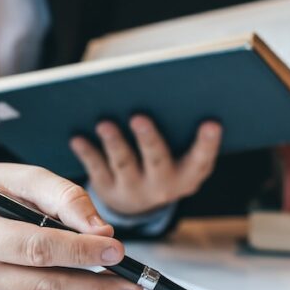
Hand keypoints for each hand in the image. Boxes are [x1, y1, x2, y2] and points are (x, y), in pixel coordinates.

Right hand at [0, 163, 142, 289]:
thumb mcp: (25, 177)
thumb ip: (65, 197)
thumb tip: (101, 230)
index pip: (37, 247)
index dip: (80, 251)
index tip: (116, 249)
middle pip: (45, 285)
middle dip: (95, 283)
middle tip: (131, 279)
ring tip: (118, 283)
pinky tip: (87, 287)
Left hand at [69, 114, 221, 214]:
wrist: (139, 202)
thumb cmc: (165, 160)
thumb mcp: (180, 153)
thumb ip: (179, 129)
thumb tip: (169, 87)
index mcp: (189, 173)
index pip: (201, 158)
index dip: (208, 142)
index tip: (212, 122)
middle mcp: (164, 186)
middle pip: (157, 160)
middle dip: (148, 138)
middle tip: (139, 117)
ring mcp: (135, 191)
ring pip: (124, 164)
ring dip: (114, 143)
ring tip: (104, 123)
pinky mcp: (109, 191)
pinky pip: (97, 170)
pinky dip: (87, 153)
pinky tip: (77, 138)